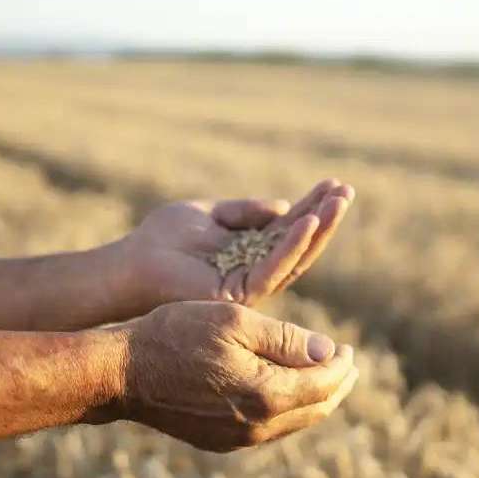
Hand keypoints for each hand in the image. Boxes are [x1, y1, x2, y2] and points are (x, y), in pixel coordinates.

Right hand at [100, 301, 357, 451]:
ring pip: (294, 422)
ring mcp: (238, 439)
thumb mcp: (235, 321)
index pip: (324, 383)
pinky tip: (285, 391)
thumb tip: (329, 352)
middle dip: (337, 385)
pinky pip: (270, 429)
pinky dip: (288, 409)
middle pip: (316, 409)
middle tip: (347, 364)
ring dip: (314, 399)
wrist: (123, 373)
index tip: (348, 347)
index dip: (342, 364)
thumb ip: (286, 339)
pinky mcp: (221, 440)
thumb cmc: (176, 334)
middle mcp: (258, 426)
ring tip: (324, 376)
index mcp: (267, 394)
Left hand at [124, 179, 354, 306]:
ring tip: (338, 202)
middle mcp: (255, 271)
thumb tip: (283, 206)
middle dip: (325, 218)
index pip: (290, 229)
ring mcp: (250, 285)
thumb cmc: (162, 238)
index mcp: (249, 252)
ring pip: (295, 258)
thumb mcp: (210, 213)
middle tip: (347, 191)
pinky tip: (308, 222)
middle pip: (300, 245)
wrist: (131, 263)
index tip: (335, 184)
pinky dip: (292, 245)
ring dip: (318, 229)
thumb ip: (244, 210)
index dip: (313, 207)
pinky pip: (273, 268)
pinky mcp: (239, 293)